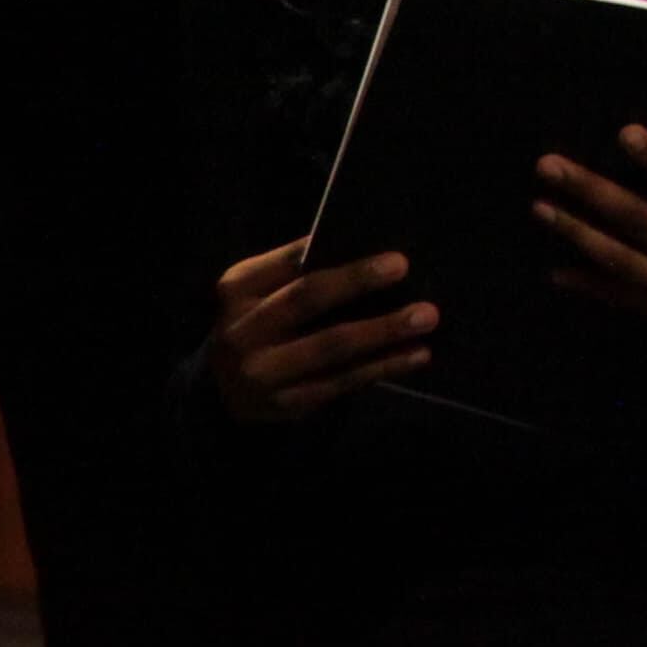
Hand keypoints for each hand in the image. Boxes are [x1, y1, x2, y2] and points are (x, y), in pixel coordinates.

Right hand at [208, 237, 430, 424]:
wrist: (220, 387)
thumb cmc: (260, 320)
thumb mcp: (261, 290)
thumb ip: (297, 270)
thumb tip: (368, 243)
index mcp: (238, 288)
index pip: (289, 263)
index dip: (328, 252)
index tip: (381, 248)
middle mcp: (243, 329)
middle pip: (306, 299)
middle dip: (356, 282)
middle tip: (404, 267)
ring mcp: (262, 370)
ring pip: (330, 347)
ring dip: (383, 331)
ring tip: (426, 317)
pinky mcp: (284, 403)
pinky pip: (341, 382)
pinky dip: (383, 366)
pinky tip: (416, 354)